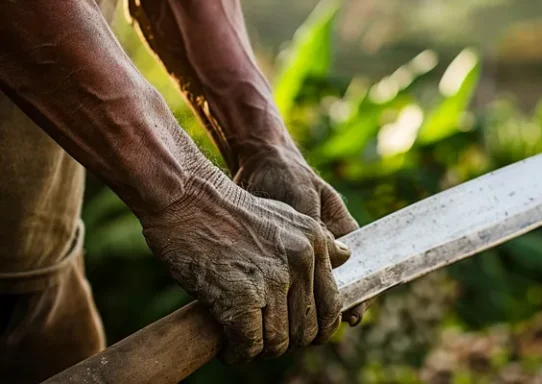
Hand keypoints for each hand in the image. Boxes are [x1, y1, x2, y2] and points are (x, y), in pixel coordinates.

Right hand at [139, 161, 349, 363]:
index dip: (317, 327)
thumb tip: (346, 257)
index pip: (333, 303)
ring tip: (243, 343)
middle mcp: (301, 261)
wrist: (186, 197)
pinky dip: (238, 353)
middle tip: (264, 337)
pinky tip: (229, 347)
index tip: (298, 333)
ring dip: (260, 349)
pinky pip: (250, 345)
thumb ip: (318, 240)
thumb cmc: (228, 209)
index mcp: (315, 243)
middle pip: (307, 329)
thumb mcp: (286, 216)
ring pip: (279, 342)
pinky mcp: (242, 298)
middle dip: (286, 340)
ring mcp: (273, 280)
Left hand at [233, 141, 368, 325]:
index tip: (352, 316)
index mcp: (342, 233)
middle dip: (327, 312)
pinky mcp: (281, 258)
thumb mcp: (305, 200)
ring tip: (296, 328)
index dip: (359, 296)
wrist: (258, 164)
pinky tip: (274, 316)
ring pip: (311, 292)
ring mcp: (303, 254)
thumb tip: (337, 259)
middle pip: (335, 288)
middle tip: (317, 331)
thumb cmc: (288, 176)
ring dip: (304, 309)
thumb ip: (318, 230)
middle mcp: (326, 247)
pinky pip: (287, 286)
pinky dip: (282, 301)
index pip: (360, 270)